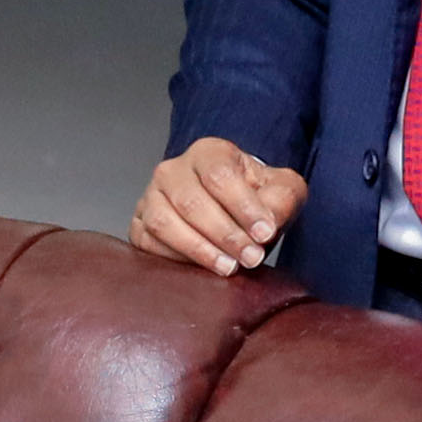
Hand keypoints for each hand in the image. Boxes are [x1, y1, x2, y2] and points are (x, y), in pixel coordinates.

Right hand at [130, 137, 309, 276]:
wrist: (230, 208)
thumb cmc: (255, 197)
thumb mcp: (281, 190)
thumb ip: (282, 200)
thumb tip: (264, 226)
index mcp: (209, 153)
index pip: (219, 176)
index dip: (242, 206)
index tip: (264, 233)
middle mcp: (172, 170)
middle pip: (191, 202)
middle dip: (225, 235)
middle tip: (250, 257)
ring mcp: (150, 197)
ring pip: (164, 223)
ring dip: (199, 249)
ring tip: (228, 267)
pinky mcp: (139, 224)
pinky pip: (147, 242)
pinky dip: (175, 258)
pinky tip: (202, 268)